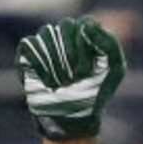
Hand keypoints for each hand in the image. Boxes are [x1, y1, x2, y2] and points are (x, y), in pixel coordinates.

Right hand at [17, 17, 126, 141]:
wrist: (73, 118)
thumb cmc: (95, 94)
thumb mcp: (114, 71)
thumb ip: (110, 44)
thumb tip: (87, 26)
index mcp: (86, 35)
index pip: (85, 25)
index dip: (87, 47)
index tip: (87, 71)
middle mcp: (65, 35)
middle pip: (66, 26)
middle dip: (73, 55)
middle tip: (76, 79)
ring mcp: (46, 43)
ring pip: (47, 33)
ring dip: (58, 63)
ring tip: (63, 83)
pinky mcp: (28, 54)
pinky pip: (30, 45)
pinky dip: (40, 65)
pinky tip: (49, 83)